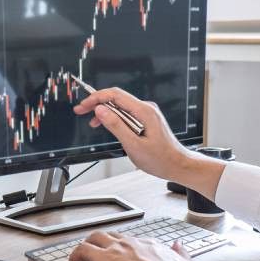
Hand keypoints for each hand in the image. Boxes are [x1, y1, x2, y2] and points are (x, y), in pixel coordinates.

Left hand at [67, 231, 196, 260]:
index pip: (133, 241)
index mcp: (150, 246)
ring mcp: (117, 248)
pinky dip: (74, 255)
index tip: (121, 257)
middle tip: (96, 253)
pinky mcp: (104, 258)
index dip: (125, 248)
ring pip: (95, 237)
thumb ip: (182, 255)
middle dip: (102, 241)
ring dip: (87, 245)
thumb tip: (179, 246)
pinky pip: (82, 250)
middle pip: (112, 235)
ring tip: (81, 258)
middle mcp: (132, 243)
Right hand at [74, 87, 224, 200]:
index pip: (115, 96)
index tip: (83, 106)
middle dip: (97, 103)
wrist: (178, 165)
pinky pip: (127, 113)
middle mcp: (146, 109)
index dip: (96, 98)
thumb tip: (101, 111)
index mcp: (144, 112)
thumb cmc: (160, 159)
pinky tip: (107, 125)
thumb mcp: (133, 145)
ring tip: (92, 123)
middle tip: (81, 111)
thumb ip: (116, 126)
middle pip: (117, 98)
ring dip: (104, 112)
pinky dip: (114, 118)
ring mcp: (147, 114)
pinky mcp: (146, 120)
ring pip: (121, 106)